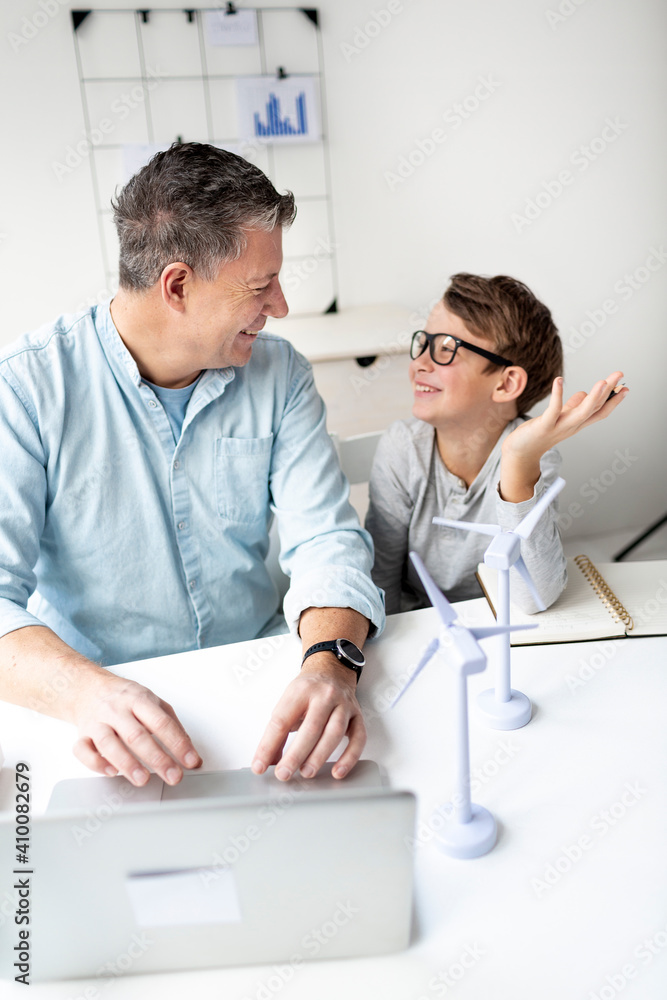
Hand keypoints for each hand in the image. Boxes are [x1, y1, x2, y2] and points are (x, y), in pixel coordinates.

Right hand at [71, 672, 201, 785]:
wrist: (89, 688)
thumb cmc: (125, 698)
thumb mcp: (153, 702)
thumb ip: (173, 726)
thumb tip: (192, 753)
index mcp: (139, 699)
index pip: (161, 722)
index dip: (178, 743)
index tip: (191, 761)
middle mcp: (117, 710)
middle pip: (137, 735)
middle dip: (157, 758)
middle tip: (172, 775)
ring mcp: (98, 722)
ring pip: (109, 743)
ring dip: (127, 763)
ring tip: (142, 778)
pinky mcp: (82, 735)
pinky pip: (83, 750)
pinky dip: (96, 763)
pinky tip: (111, 771)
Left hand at [251, 653, 365, 780]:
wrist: (333, 670)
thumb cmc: (308, 690)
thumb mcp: (288, 702)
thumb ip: (278, 731)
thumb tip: (268, 761)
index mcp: (301, 691)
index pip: (282, 720)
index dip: (268, 745)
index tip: (259, 766)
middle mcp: (324, 695)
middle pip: (311, 727)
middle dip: (296, 754)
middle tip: (284, 774)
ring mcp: (343, 705)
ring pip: (334, 732)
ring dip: (319, 756)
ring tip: (306, 773)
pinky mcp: (357, 716)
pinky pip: (358, 738)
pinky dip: (349, 757)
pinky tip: (337, 772)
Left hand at [500, 372, 627, 501]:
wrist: (520, 453)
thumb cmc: (539, 433)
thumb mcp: (560, 418)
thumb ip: (572, 407)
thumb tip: (583, 394)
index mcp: (577, 423)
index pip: (600, 412)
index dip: (613, 401)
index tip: (625, 388)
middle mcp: (572, 426)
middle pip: (595, 408)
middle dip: (609, 392)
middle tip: (619, 375)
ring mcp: (559, 427)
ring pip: (581, 412)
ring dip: (593, 397)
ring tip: (603, 382)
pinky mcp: (545, 425)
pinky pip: (553, 409)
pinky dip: (557, 395)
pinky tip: (559, 380)